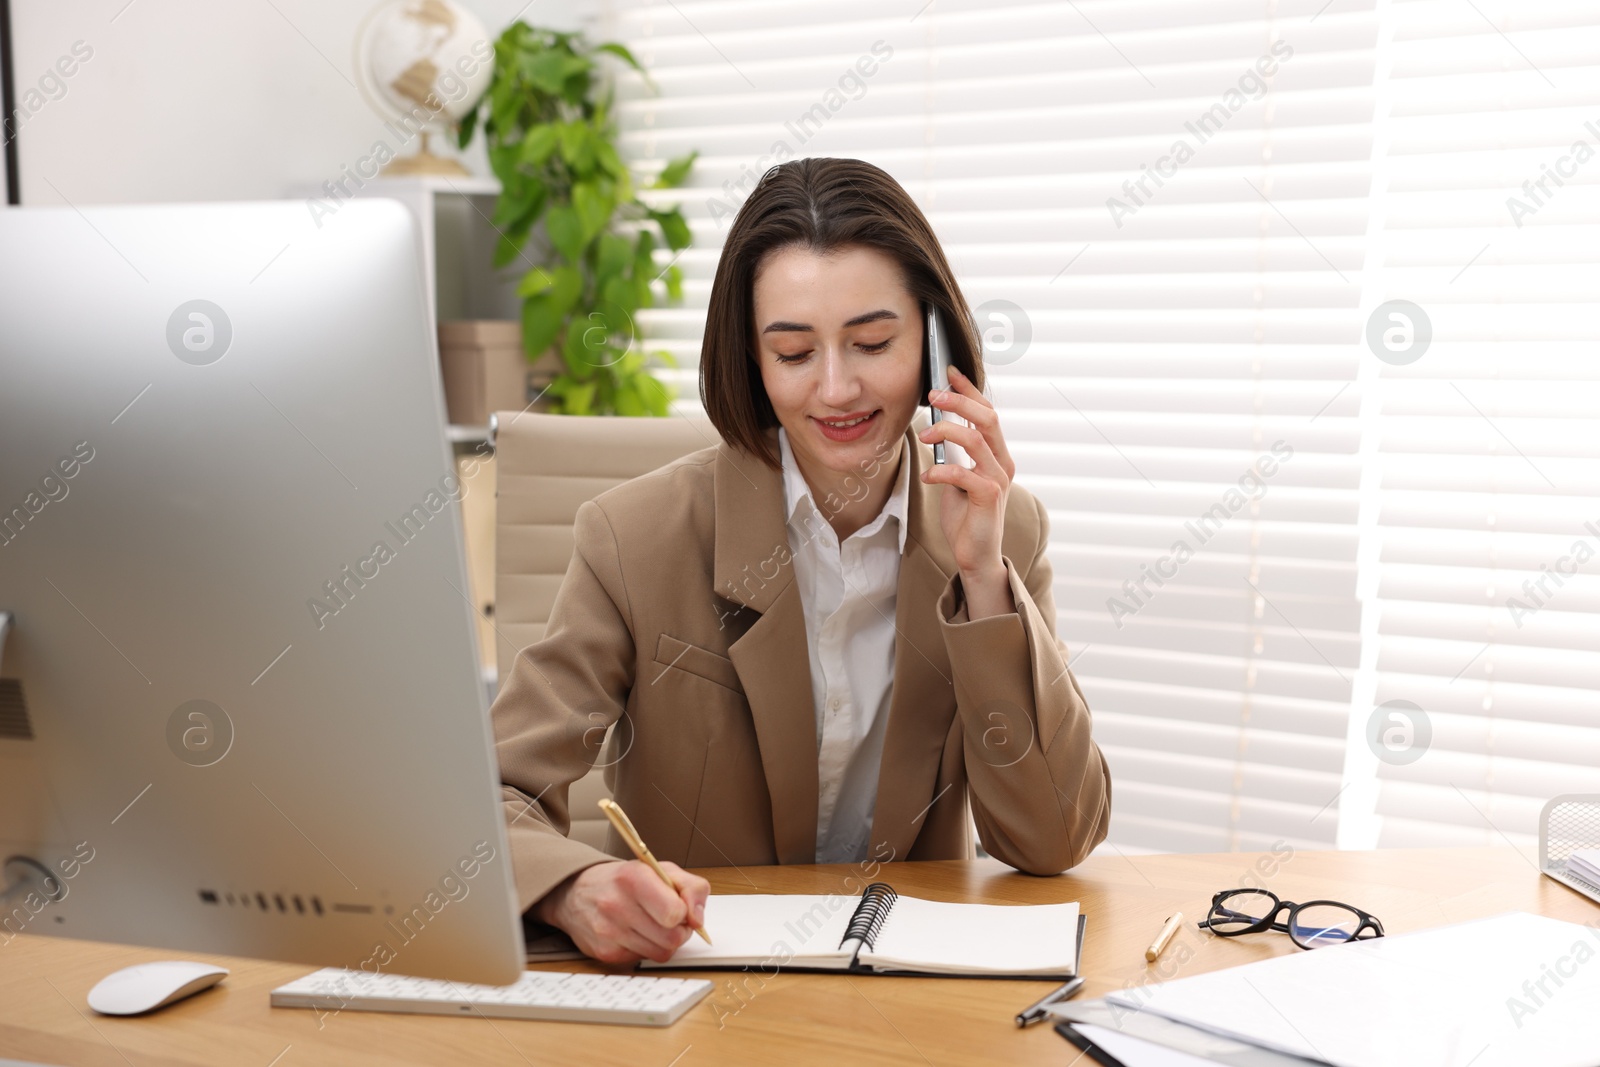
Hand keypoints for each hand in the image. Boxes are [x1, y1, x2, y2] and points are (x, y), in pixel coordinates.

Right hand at [534, 859, 708, 964]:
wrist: (576, 892)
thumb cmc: (623, 880)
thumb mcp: (660, 869)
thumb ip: (691, 888)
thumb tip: (699, 920)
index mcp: (633, 878)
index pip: (674, 913)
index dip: (684, 913)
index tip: (679, 908)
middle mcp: (617, 905)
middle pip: (672, 938)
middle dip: (678, 931)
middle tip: (668, 919)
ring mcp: (608, 932)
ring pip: (661, 953)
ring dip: (663, 941)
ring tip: (651, 924)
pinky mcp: (604, 953)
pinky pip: (643, 960)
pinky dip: (645, 949)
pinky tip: (635, 934)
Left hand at [919, 364, 1016, 617]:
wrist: (975, 555)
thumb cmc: (966, 517)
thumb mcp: (958, 478)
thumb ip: (955, 455)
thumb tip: (937, 428)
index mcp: (997, 455)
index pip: (986, 413)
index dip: (970, 390)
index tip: (949, 372)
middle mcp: (1002, 463)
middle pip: (987, 417)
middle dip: (959, 401)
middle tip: (932, 395)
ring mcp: (998, 480)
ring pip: (976, 440)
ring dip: (946, 431)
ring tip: (924, 436)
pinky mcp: (988, 498)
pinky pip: (963, 473)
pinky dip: (940, 470)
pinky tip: (926, 476)